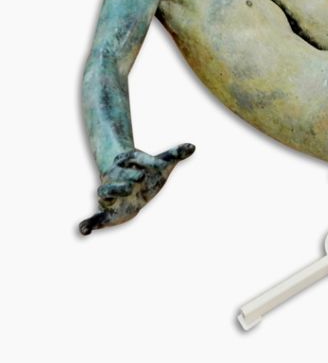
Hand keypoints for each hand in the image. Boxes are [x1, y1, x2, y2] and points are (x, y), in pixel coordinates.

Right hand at [79, 143, 194, 234]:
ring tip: (127, 190)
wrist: (131, 188)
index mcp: (127, 162)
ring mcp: (110, 194)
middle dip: (127, 175)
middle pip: (117, 173)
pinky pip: (94, 218)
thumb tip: (193, 146)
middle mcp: (115, 176)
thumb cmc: (149, 174)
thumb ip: (175, 154)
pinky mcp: (106, 212)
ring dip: (113, 191)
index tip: (161, 165)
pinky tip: (84, 231)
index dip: (146, 160)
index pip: (133, 156)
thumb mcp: (162, 165)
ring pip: (104, 192)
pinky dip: (88, 224)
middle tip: (140, 178)